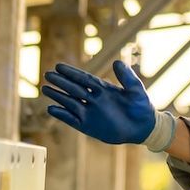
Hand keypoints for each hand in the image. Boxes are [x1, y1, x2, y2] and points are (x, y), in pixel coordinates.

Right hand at [40, 60, 156, 144]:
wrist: (144, 127)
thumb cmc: (141, 107)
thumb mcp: (136, 89)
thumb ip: (127, 76)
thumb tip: (116, 62)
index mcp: (103, 89)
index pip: (83, 79)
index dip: (71, 72)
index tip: (59, 66)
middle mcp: (94, 99)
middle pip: (73, 88)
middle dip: (61, 82)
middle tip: (47, 74)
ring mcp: (90, 113)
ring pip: (70, 102)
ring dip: (58, 96)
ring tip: (45, 89)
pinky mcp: (88, 127)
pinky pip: (72, 120)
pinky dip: (62, 115)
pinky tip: (51, 109)